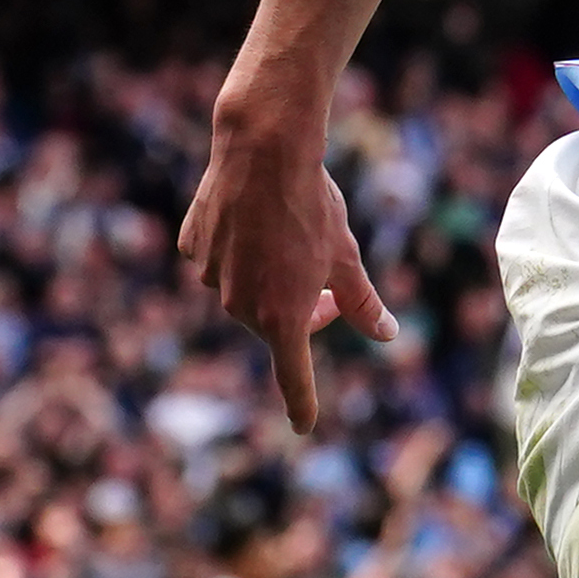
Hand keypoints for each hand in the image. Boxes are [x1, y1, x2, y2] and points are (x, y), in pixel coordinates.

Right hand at [179, 90, 395, 433]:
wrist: (264, 151)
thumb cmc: (313, 206)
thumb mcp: (345, 256)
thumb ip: (361, 302)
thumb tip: (386, 334)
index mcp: (283, 318)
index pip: (294, 375)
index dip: (301, 402)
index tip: (304, 426)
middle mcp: (241, 307)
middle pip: (274, 321)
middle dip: (300, 306)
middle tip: (322, 274)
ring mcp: (211, 278)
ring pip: (243, 288)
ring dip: (266, 275)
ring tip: (283, 228)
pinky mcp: (192, 249)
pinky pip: (217, 258)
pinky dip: (235, 247)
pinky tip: (249, 217)